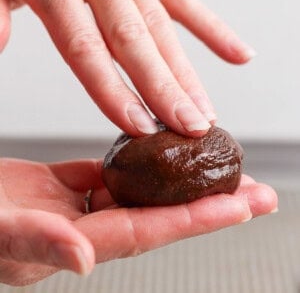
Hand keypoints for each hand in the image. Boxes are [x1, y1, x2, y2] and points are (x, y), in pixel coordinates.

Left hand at [0, 0, 254, 136]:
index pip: (88, 50)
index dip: (115, 92)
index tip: (141, 128)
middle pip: (137, 46)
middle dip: (167, 92)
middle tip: (192, 130)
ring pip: (164, 32)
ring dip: (189, 75)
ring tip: (207, 112)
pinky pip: (185, 1)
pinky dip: (211, 30)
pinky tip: (237, 57)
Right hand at [0, 158, 276, 285]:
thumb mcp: (0, 234)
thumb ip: (39, 244)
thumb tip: (82, 258)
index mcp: (81, 241)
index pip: (151, 228)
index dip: (197, 218)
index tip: (240, 206)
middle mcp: (93, 225)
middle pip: (163, 213)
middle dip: (213, 203)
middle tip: (258, 192)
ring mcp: (85, 204)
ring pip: (146, 191)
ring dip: (183, 182)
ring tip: (220, 169)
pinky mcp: (73, 184)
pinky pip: (117, 172)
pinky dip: (143, 161)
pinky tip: (164, 152)